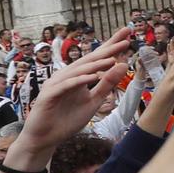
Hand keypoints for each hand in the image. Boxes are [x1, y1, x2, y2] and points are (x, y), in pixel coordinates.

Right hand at [8, 30, 134, 165]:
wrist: (45, 138)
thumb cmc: (68, 119)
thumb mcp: (94, 101)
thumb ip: (107, 84)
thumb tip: (123, 64)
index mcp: (78, 76)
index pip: (97, 58)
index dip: (111, 46)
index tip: (128, 34)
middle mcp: (67, 76)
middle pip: (89, 60)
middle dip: (108, 49)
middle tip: (126, 38)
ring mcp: (56, 84)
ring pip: (78, 71)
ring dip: (96, 64)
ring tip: (113, 58)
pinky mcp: (49, 95)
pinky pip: (66, 85)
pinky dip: (79, 80)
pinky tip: (93, 77)